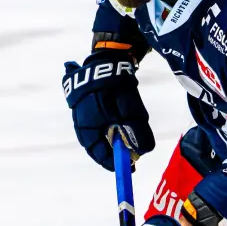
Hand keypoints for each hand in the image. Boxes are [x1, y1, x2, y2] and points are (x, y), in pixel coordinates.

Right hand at [62, 56, 153, 170]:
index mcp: (86, 127)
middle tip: (134, 153)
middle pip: (100, 144)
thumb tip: (143, 152)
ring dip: (117, 135)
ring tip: (131, 132)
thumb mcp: (129, 112)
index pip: (97, 153)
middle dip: (116, 149)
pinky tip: (124, 118)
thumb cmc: (115, 87)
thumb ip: (136, 133)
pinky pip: (104, 119)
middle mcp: (83, 121)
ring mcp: (86, 111)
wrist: (108, 58)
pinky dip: (115, 123)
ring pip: (103, 131)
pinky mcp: (93, 101)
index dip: (113, 162)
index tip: (129, 167)